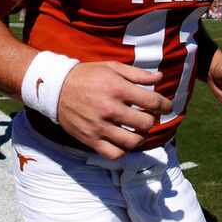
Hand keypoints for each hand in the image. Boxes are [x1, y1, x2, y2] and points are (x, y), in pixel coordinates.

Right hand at [57, 61, 172, 159]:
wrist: (55, 88)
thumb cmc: (87, 76)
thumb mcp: (112, 68)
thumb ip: (137, 74)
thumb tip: (160, 77)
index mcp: (117, 88)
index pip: (152, 101)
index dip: (165, 105)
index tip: (166, 106)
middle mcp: (110, 109)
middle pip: (145, 123)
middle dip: (151, 119)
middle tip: (147, 115)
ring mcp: (99, 126)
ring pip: (133, 141)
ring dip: (140, 137)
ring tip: (137, 130)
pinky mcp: (90, 139)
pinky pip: (114, 154)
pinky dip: (123, 150)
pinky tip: (123, 140)